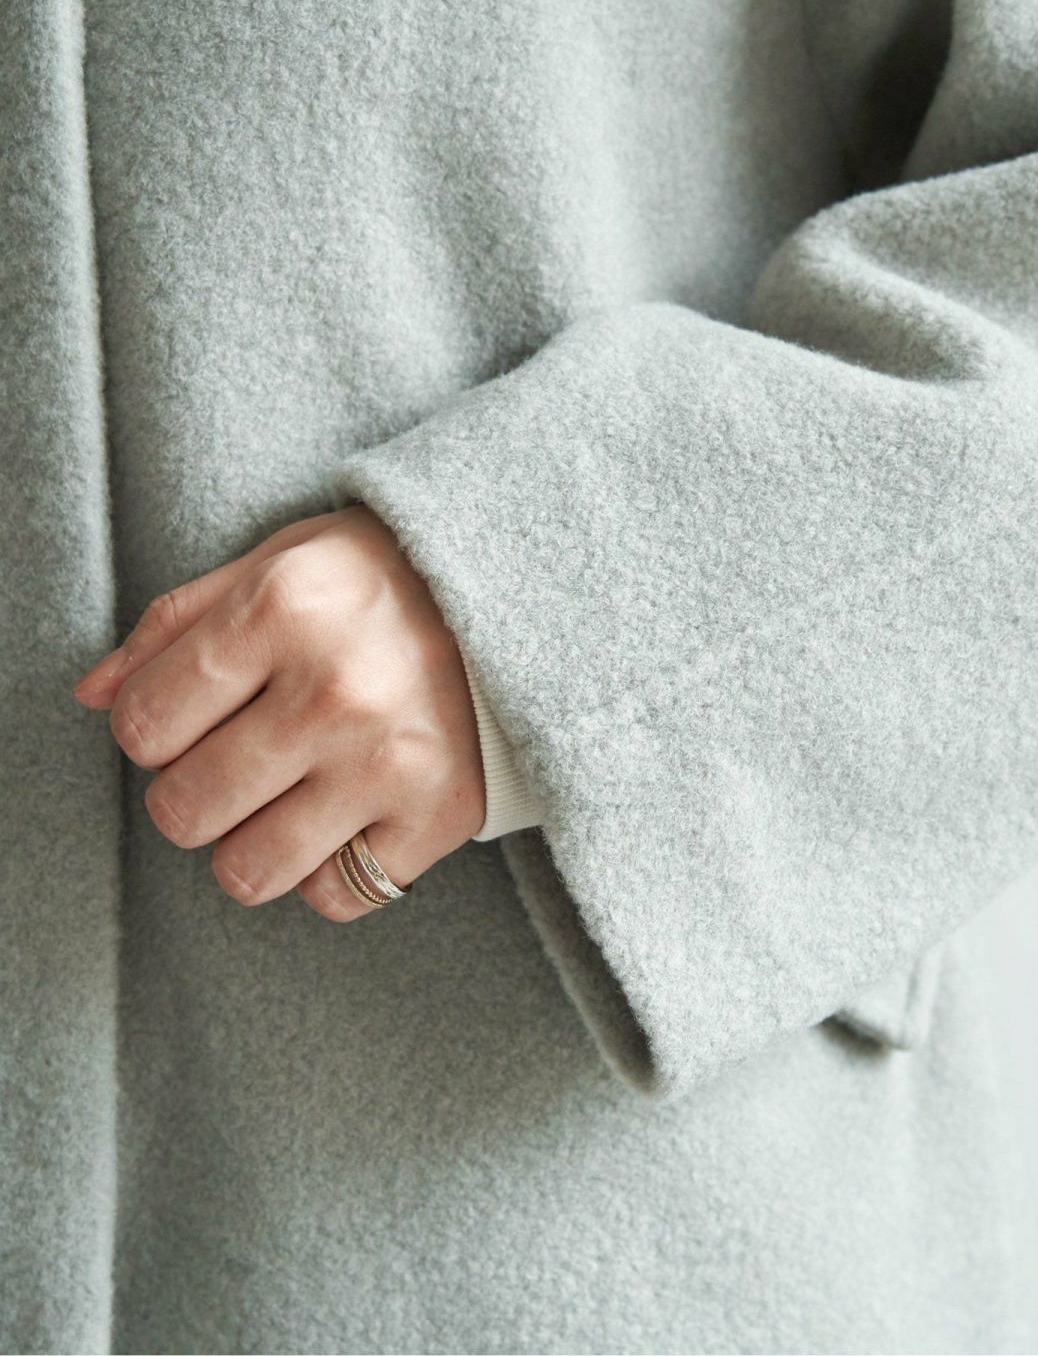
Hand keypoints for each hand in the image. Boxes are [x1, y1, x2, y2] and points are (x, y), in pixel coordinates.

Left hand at [72, 504, 485, 920]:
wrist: (522, 598)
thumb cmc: (381, 580)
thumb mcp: (275, 565)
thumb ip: (175, 625)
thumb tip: (93, 696)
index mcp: (282, 609)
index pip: (141, 726)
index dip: (152, 728)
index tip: (192, 714)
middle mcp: (335, 690)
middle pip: (184, 810)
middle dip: (193, 790)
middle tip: (239, 756)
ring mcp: (391, 763)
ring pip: (247, 871)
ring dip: (252, 842)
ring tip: (288, 794)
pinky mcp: (441, 817)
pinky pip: (335, 895)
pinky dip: (330, 867)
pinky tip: (352, 812)